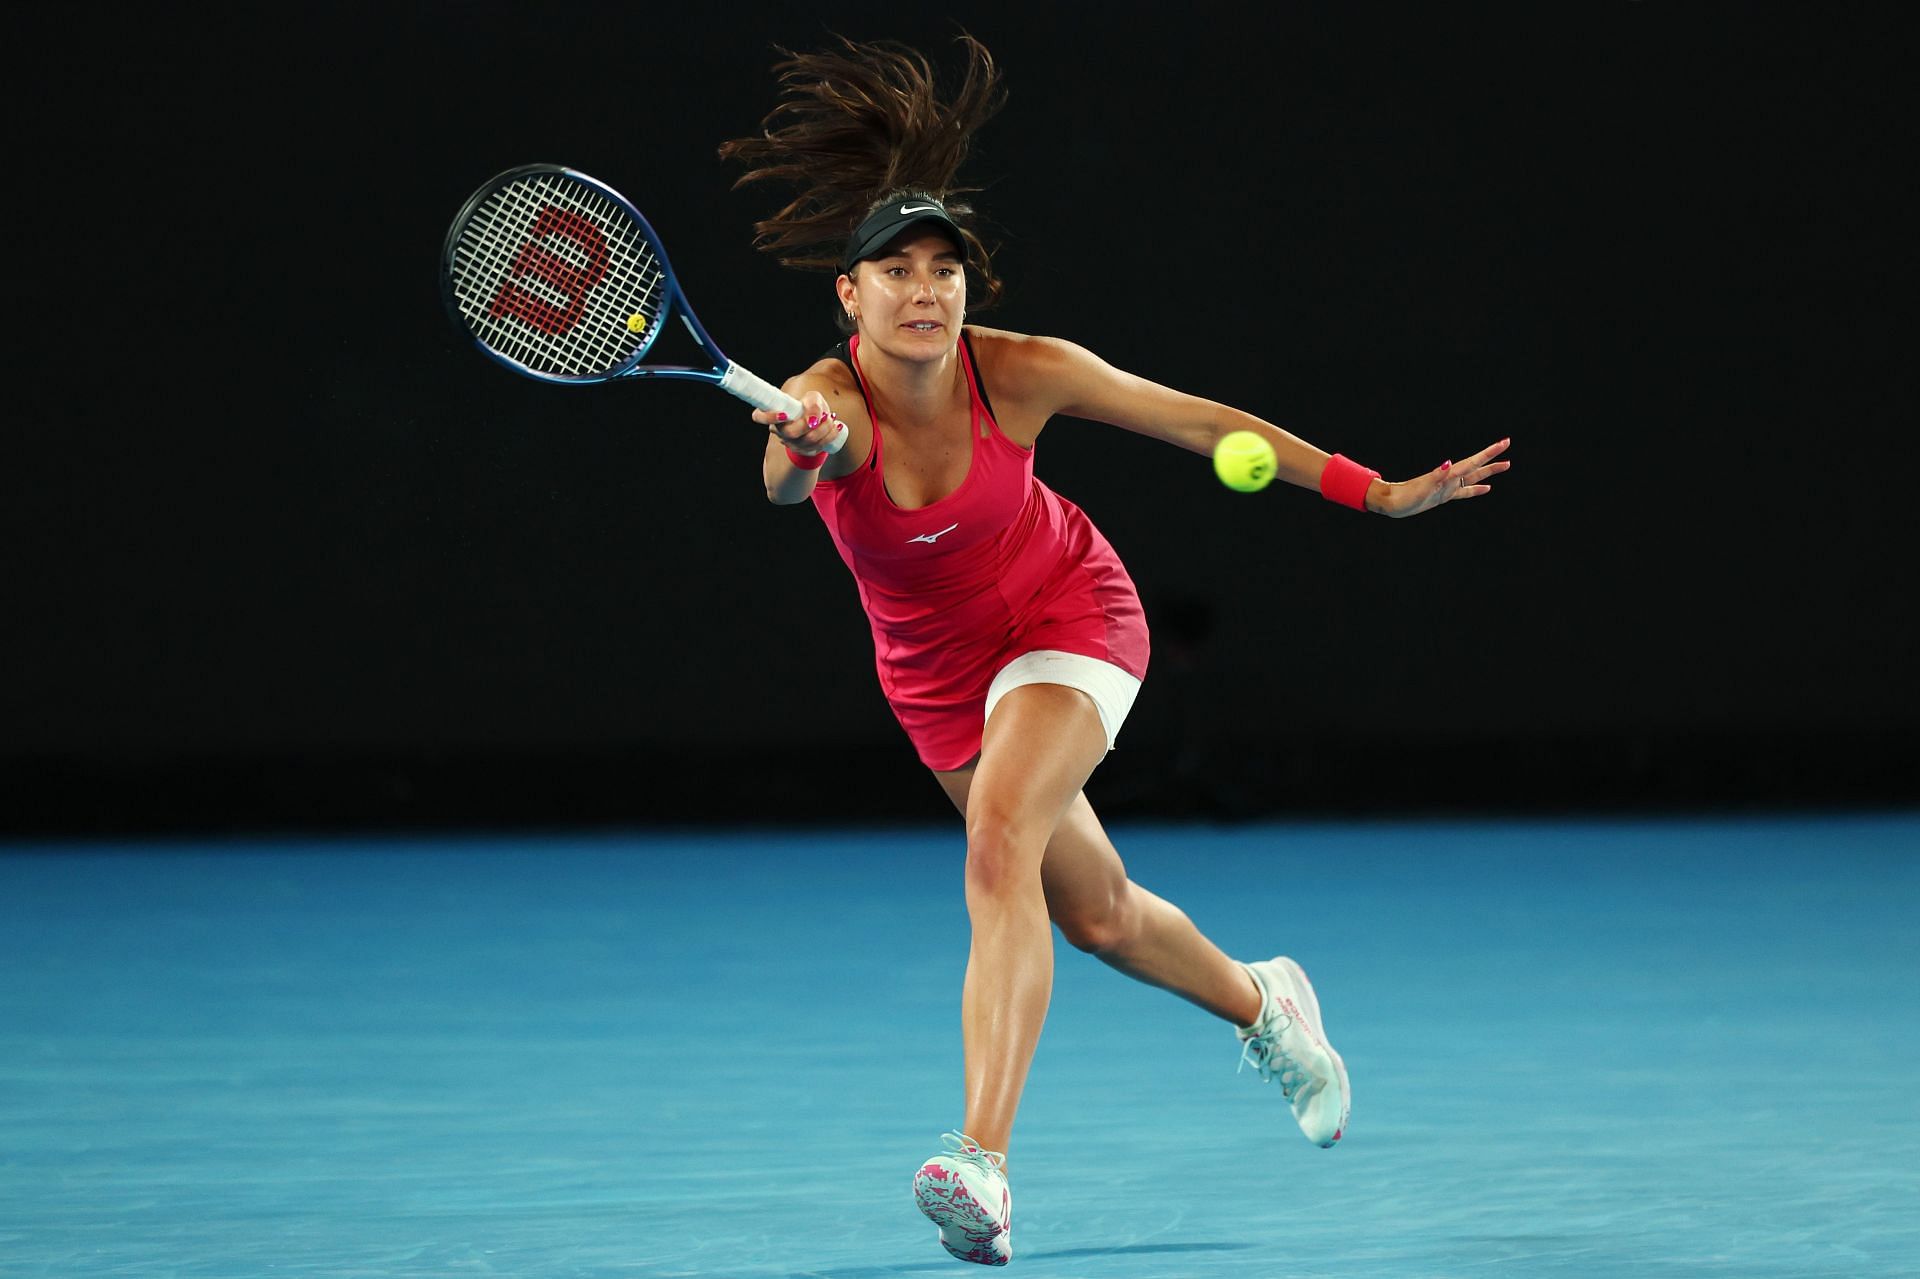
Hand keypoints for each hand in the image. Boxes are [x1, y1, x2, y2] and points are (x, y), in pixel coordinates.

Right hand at [754, 390, 845, 455]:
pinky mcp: (805, 452)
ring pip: (807, 441)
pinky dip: (830, 435)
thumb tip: (814, 418)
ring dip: (824, 428)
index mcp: (775, 415)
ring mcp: (792, 444)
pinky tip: (836, 427)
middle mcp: (780, 432)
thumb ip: (813, 402)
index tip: (784, 414)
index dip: (768, 416)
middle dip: (809, 423)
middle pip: (790, 433)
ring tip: (831, 418)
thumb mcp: (812, 398)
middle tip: (823, 414)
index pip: (758, 416)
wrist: (818, 424)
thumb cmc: (810, 408)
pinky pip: (818, 446)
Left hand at [1380, 437, 1510, 517]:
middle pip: (1476, 466)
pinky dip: (1477, 489)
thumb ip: (1436, 476)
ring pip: (1474, 477)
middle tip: (1508, 445)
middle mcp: (1450, 479)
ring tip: (1506, 464)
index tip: (1504, 442)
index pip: (1473, 462)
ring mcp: (1448, 487)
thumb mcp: (1421, 487)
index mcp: (1448, 476)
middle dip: (1492, 457)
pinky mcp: (1444, 496)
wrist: (1391, 503)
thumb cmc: (1405, 496)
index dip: (1488, 453)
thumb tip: (1449, 463)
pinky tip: (1487, 488)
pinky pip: (1465, 492)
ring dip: (1489, 471)